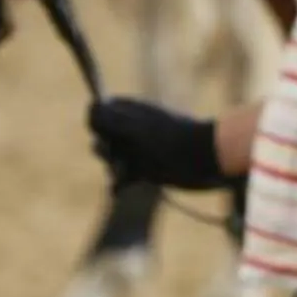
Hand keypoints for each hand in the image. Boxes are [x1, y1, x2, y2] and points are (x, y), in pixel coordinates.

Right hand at [85, 97, 232, 192]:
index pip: (99, 112)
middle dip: (103, 148)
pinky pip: (122, 179)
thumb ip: (109, 118)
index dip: (97, 124)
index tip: (105, 133)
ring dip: (112, 168)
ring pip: (111, 159)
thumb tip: (90, 107)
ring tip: (123, 173)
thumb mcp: (136, 127)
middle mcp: (132, 129)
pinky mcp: (145, 171)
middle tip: (114, 154)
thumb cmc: (172, 140)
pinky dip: (119, 184)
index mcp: (131, 111)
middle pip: (102, 137)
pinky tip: (120, 189)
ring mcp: (138, 150)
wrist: (206, 160)